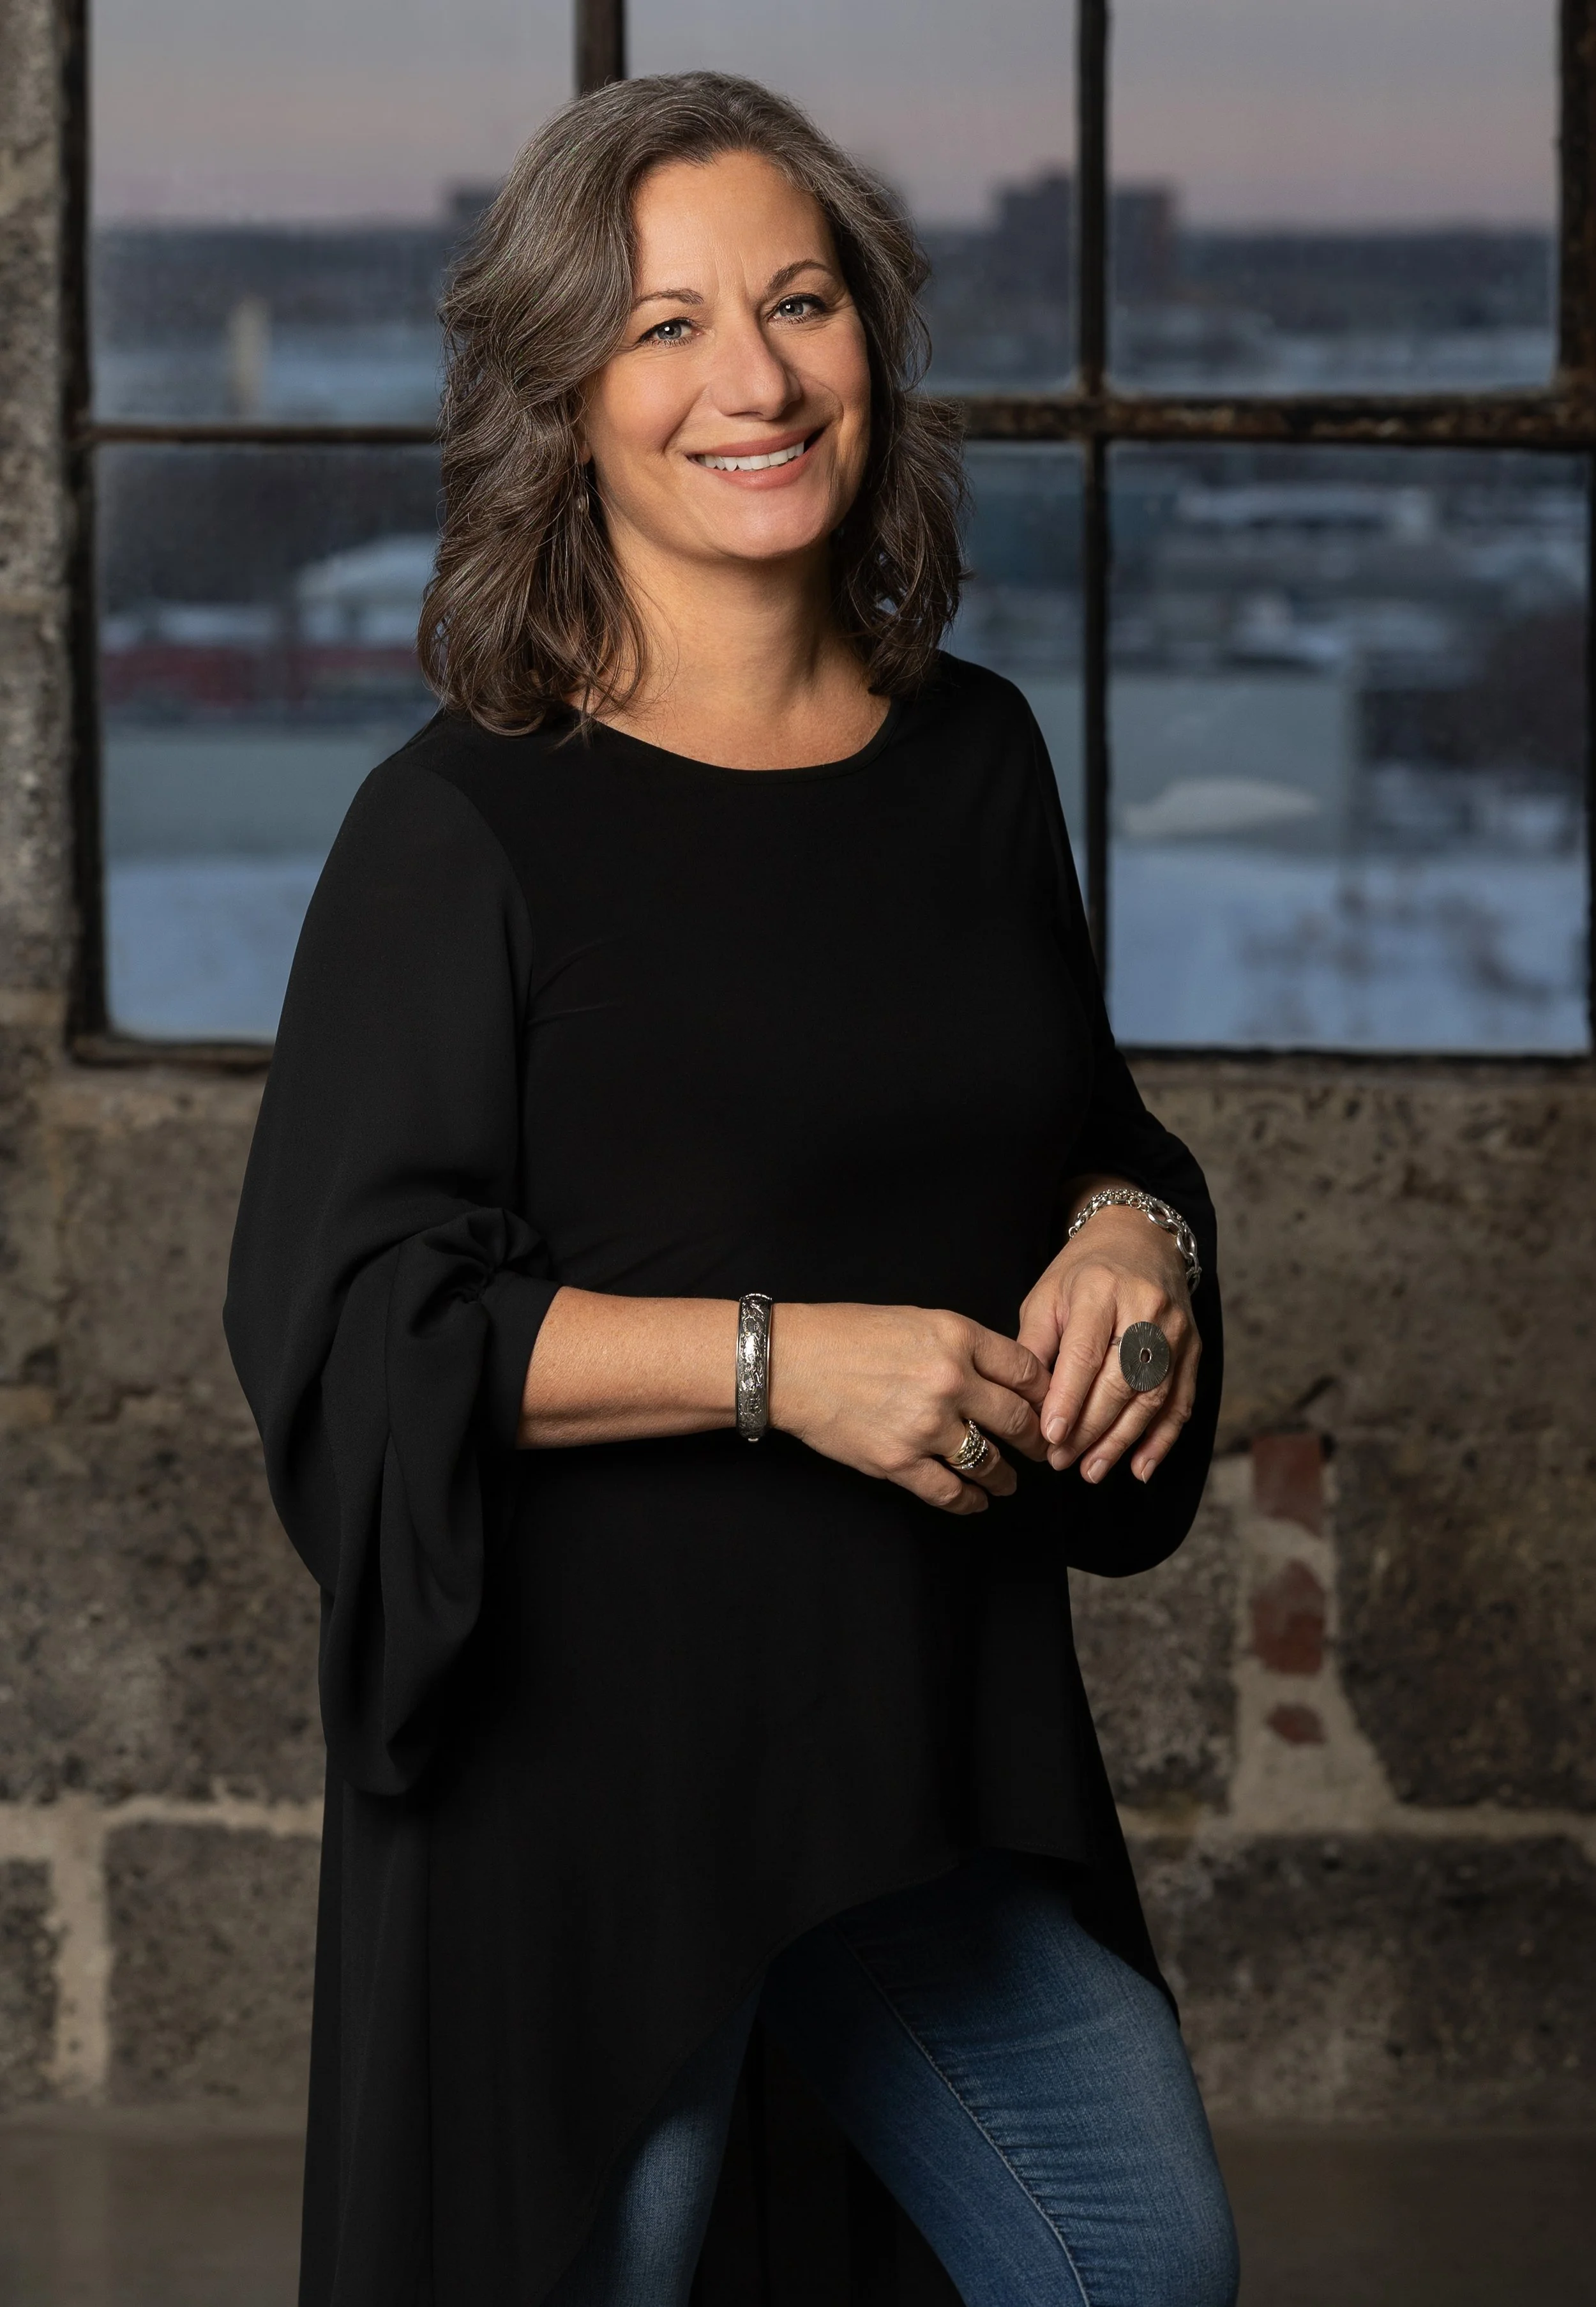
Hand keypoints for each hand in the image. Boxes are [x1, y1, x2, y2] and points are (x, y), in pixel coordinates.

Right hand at [769, 1302, 1048, 1515]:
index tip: (1048, 1406)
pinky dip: (969, 1501)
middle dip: (1036, 1439)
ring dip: (1006, 1477)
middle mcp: (950, 1380)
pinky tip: (975, 1501)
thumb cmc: (847, 1335)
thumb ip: (963, 1345)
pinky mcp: (899, 1461)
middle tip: (1043, 1449)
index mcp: (956, 1336)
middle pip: (1018, 1419)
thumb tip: (1002, 1376)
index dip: (1044, 1393)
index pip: (1026, 1370)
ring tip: (1009, 1482)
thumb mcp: (916, 1319)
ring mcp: (925, 1425)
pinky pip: (950, 1492)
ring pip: (990, 1461)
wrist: (790, 1363)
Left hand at [1018, 1207, 1199, 1485]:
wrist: (1141, 1238)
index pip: (1085, 1354)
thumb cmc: (1083, 1272)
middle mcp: (1146, 1309)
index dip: (1068, 1400)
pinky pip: (1181, 1402)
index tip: (1049, 1437)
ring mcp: (1176, 1330)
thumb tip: (1024, 1403)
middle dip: (1090, 1429)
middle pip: (1121, 1382)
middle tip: (1061, 1461)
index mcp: (1102, 1291)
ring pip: (1152, 1398)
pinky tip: (1140, 1468)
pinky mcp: (1194, 1348)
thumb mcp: (1047, 1296)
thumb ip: (1035, 1347)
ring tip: (1091, 1471)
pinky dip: (1162, 1440)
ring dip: (1121, 1442)